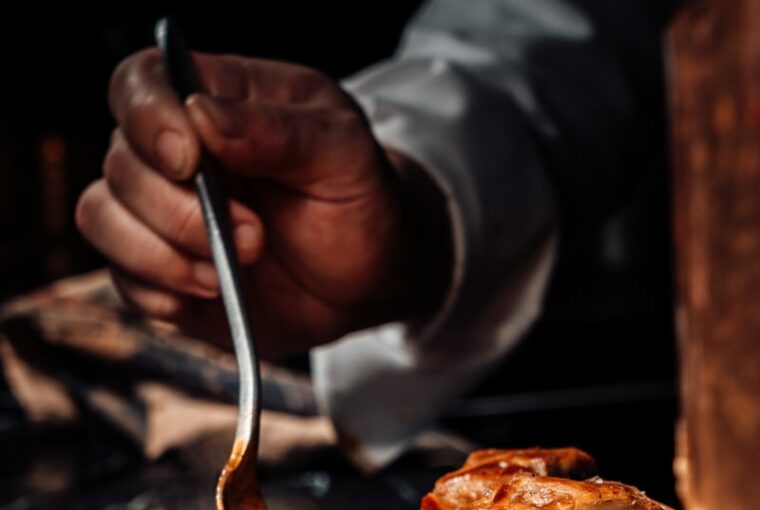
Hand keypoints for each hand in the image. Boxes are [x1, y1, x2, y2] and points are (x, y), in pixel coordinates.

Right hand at [76, 49, 449, 356]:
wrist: (371, 278)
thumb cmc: (362, 202)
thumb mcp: (345, 155)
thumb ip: (281, 130)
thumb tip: (201, 115)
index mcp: (221, 101)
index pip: (142, 83)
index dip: (148, 118)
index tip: (191, 161)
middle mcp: (180, 153)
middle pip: (119, 162)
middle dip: (179, 211)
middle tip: (255, 237)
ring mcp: (165, 213)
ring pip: (103, 219)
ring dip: (163, 255)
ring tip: (230, 274)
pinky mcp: (164, 270)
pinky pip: (124, 278)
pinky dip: (162, 292)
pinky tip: (216, 292)